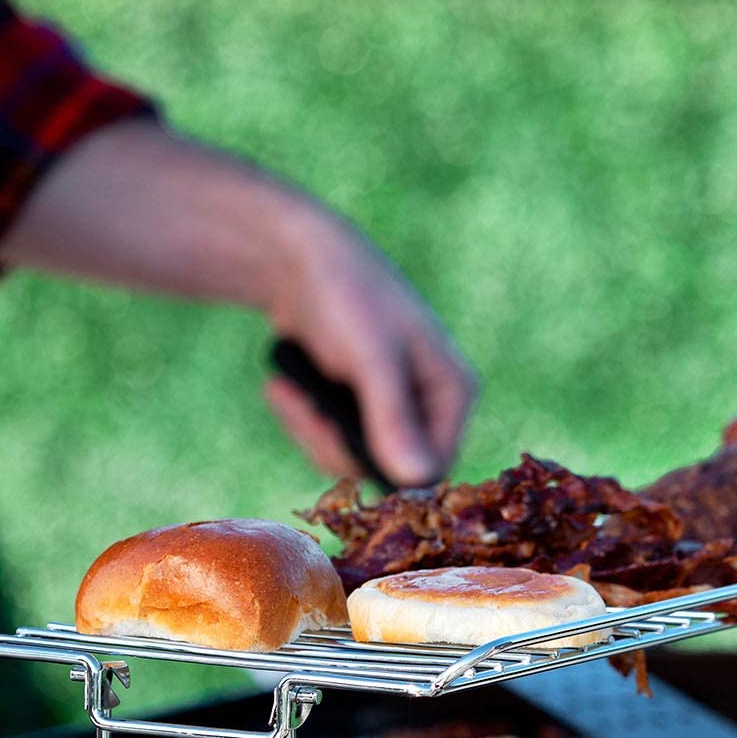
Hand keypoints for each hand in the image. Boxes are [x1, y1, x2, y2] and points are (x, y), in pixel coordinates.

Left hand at [262, 213, 474, 486]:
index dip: (385, 468)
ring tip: (285, 388)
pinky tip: (283, 387)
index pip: (434, 468)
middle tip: (301, 405)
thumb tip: (417, 479)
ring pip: (353, 458)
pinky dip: (303, 419)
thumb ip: (393, 418)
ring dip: (310, 430)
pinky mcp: (358, 404)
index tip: (333, 440)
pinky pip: (333, 440)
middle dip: (334, 442)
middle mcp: (430, 404)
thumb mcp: (370, 359)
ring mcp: (393, 406)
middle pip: (387, 467)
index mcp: (453, 391)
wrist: (294, 258)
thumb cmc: (346, 296)